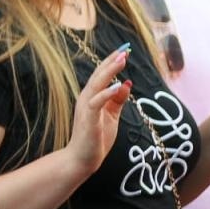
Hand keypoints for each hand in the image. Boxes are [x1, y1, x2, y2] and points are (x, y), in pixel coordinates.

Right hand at [67, 46, 133, 175]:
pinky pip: (97, 102)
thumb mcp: (111, 116)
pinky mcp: (88, 118)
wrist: (82, 159)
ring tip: (122, 59)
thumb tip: (127, 83)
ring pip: (97, 84)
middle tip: (124, 49)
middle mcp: (86, 98)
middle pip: (99, 75)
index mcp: (91, 97)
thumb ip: (117, 100)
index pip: (102, 75)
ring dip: (110, 71)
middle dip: (112, 61)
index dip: (112, 62)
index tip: (124, 50)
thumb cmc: (96, 138)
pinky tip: (119, 85)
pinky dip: (107, 92)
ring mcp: (86, 107)